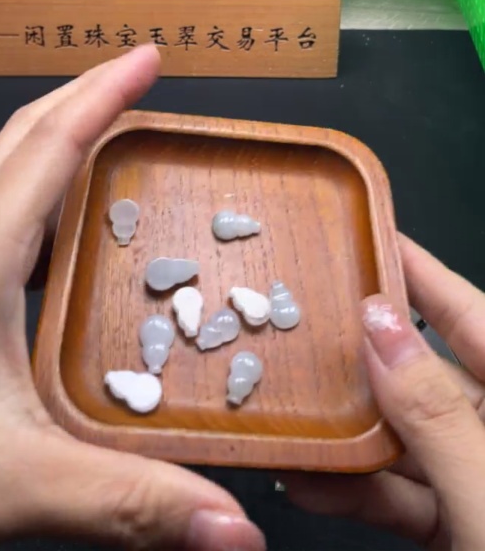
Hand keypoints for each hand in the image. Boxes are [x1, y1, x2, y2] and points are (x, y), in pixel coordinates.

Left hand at [0, 46, 264, 550]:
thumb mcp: (11, 482)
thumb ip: (126, 503)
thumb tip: (238, 533)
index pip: (51, 145)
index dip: (105, 93)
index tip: (149, 53)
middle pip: (23, 141)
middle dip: (84, 98)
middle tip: (140, 78)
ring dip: (55, 142)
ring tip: (108, 137)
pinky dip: (34, 196)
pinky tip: (52, 240)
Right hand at [284, 233, 484, 549]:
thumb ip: (434, 412)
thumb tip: (380, 327)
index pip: (468, 317)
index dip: (421, 272)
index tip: (370, 235)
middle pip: (426, 375)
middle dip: (365, 358)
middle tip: (308, 323)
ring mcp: (477, 477)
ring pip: (406, 438)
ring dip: (347, 434)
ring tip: (290, 410)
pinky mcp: (459, 527)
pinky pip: (401, 494)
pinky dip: (356, 489)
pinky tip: (310, 481)